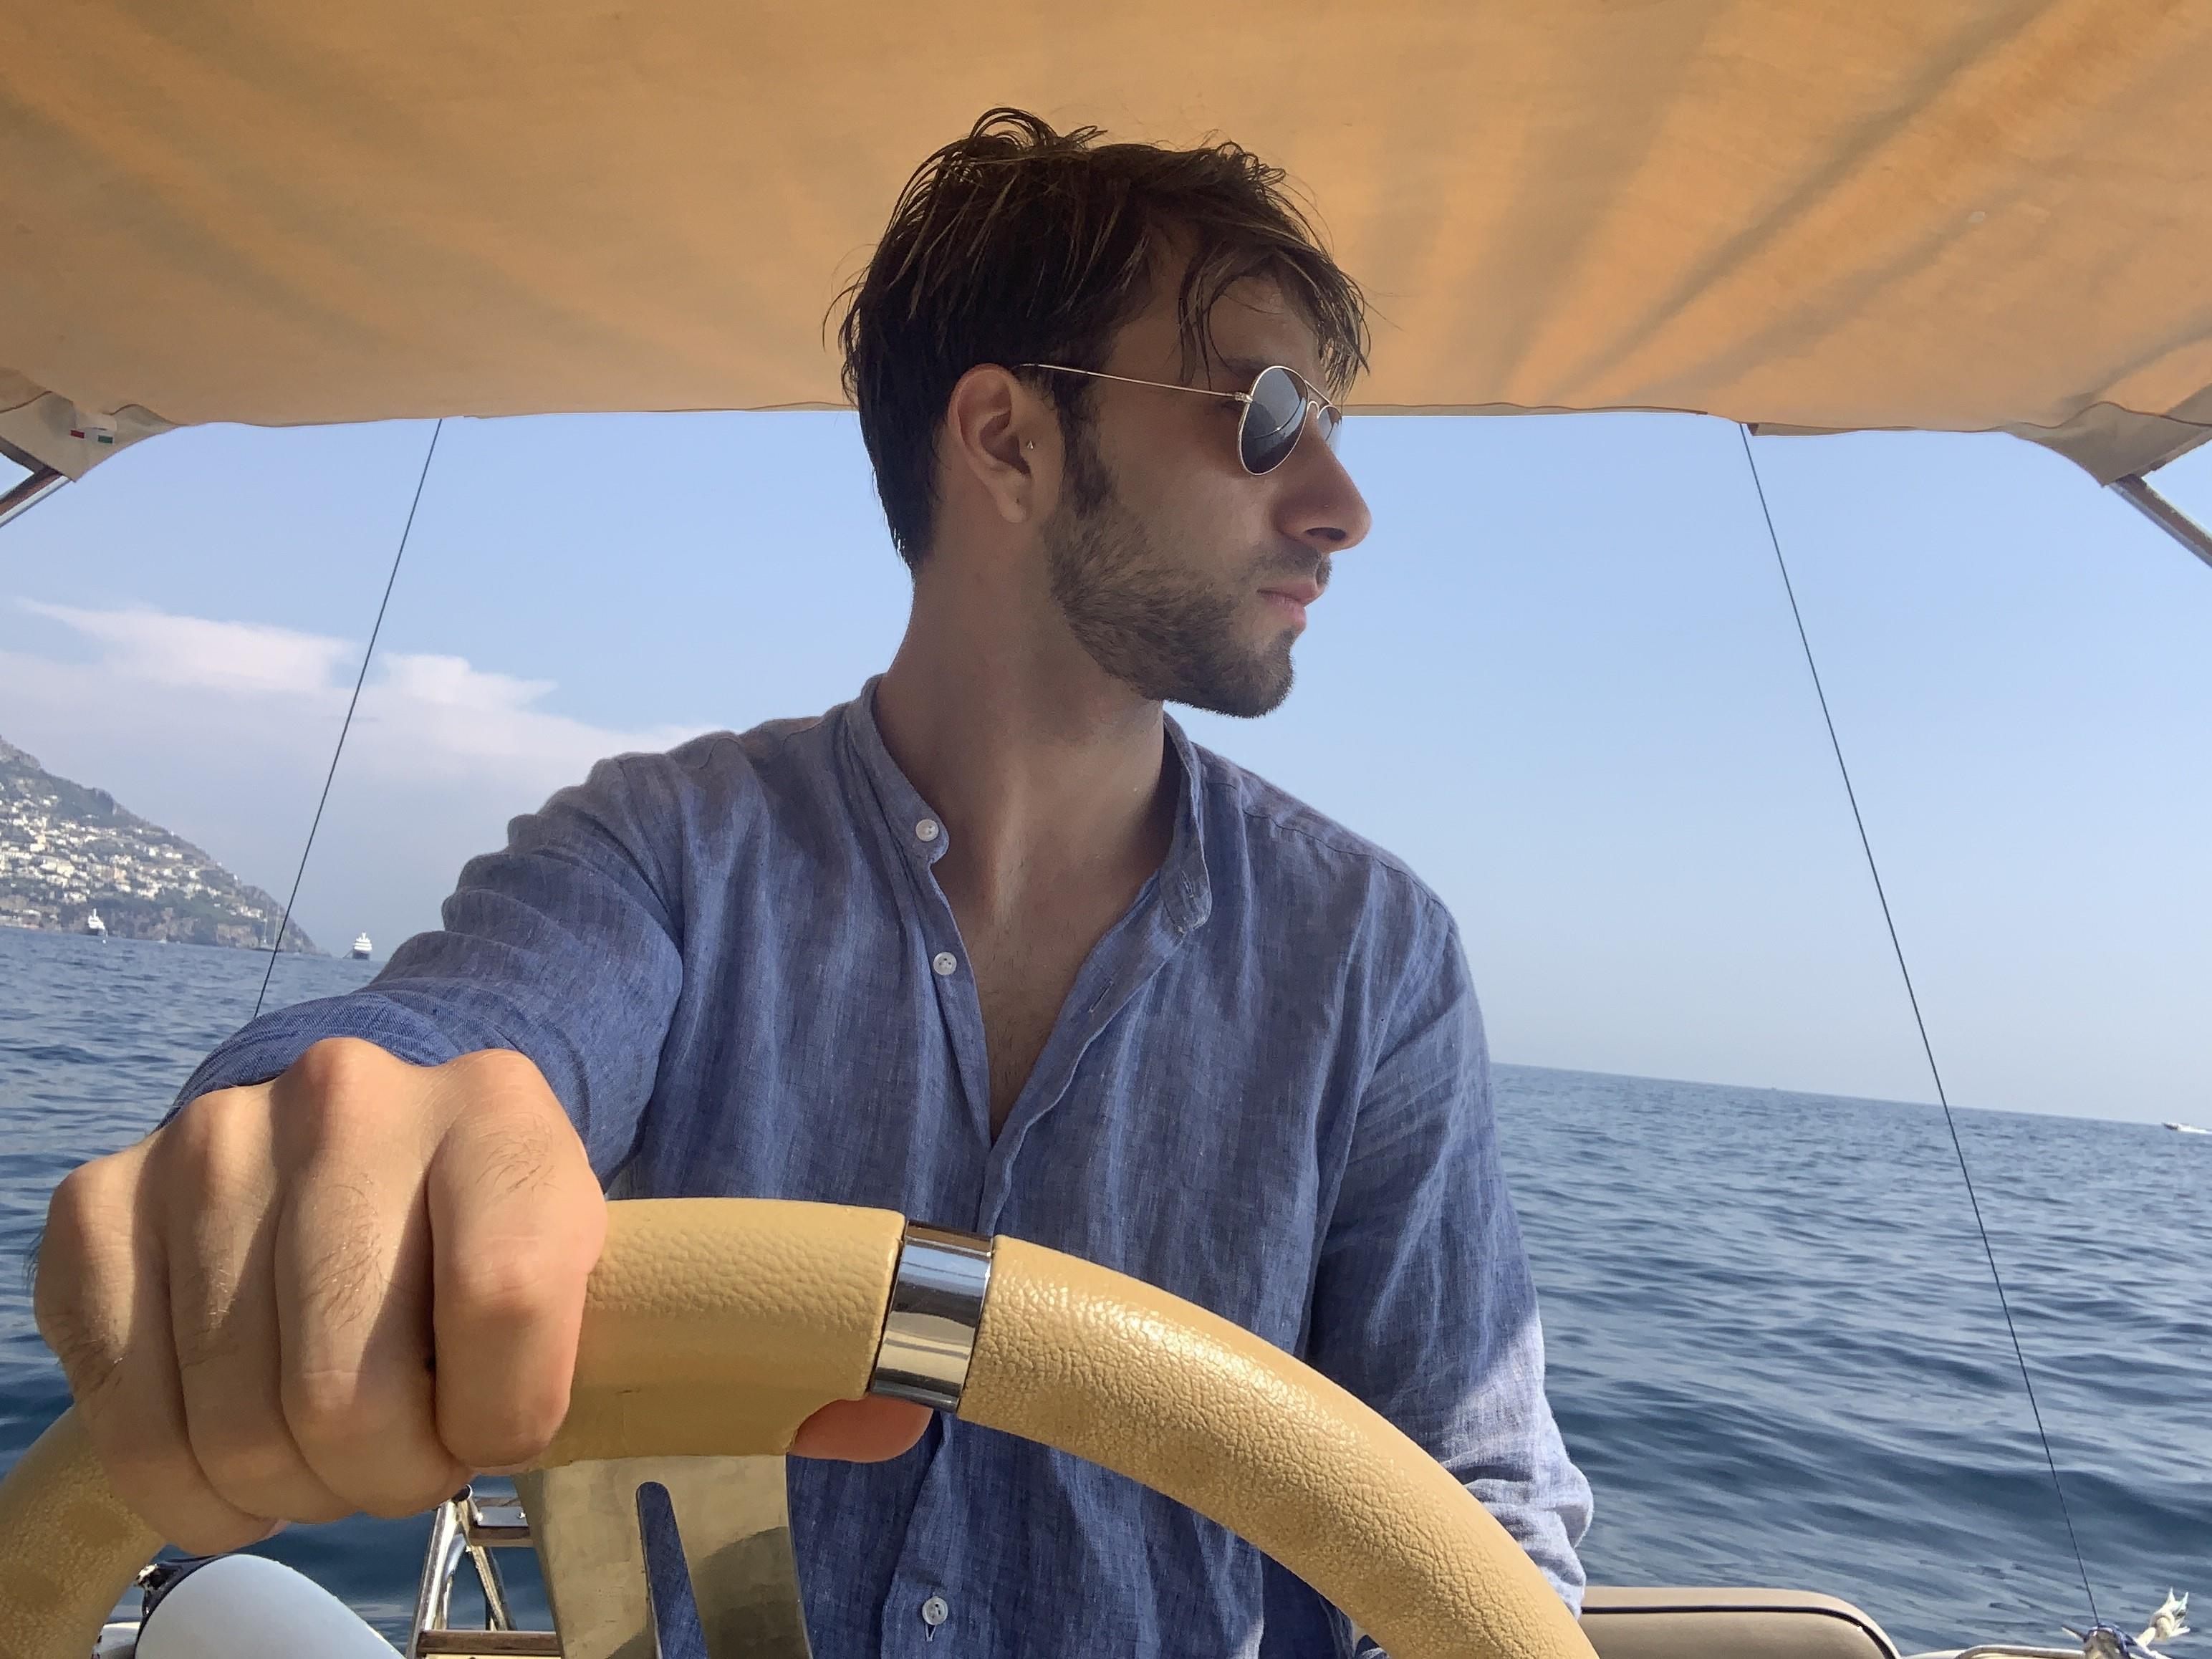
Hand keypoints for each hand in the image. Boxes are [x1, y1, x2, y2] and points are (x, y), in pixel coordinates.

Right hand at [34, 1037, 926, 1552]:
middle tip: (410, 1439)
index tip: (509, 1420)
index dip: (507, 1419)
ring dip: (283, 1475)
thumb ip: (756, 1347)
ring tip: (332, 1426)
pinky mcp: (109, 1198)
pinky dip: (177, 1451)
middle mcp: (349, 1100)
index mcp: (505, 1107)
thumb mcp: (633, 1268)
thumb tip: (894, 1411)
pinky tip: (236, 1407)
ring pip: (230, 1421)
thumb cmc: (513, 1230)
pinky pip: (117, 1394)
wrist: (375, 1131)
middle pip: (348, 1397)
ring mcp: (216, 1142)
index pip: (509, 1316)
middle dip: (388, 1470)